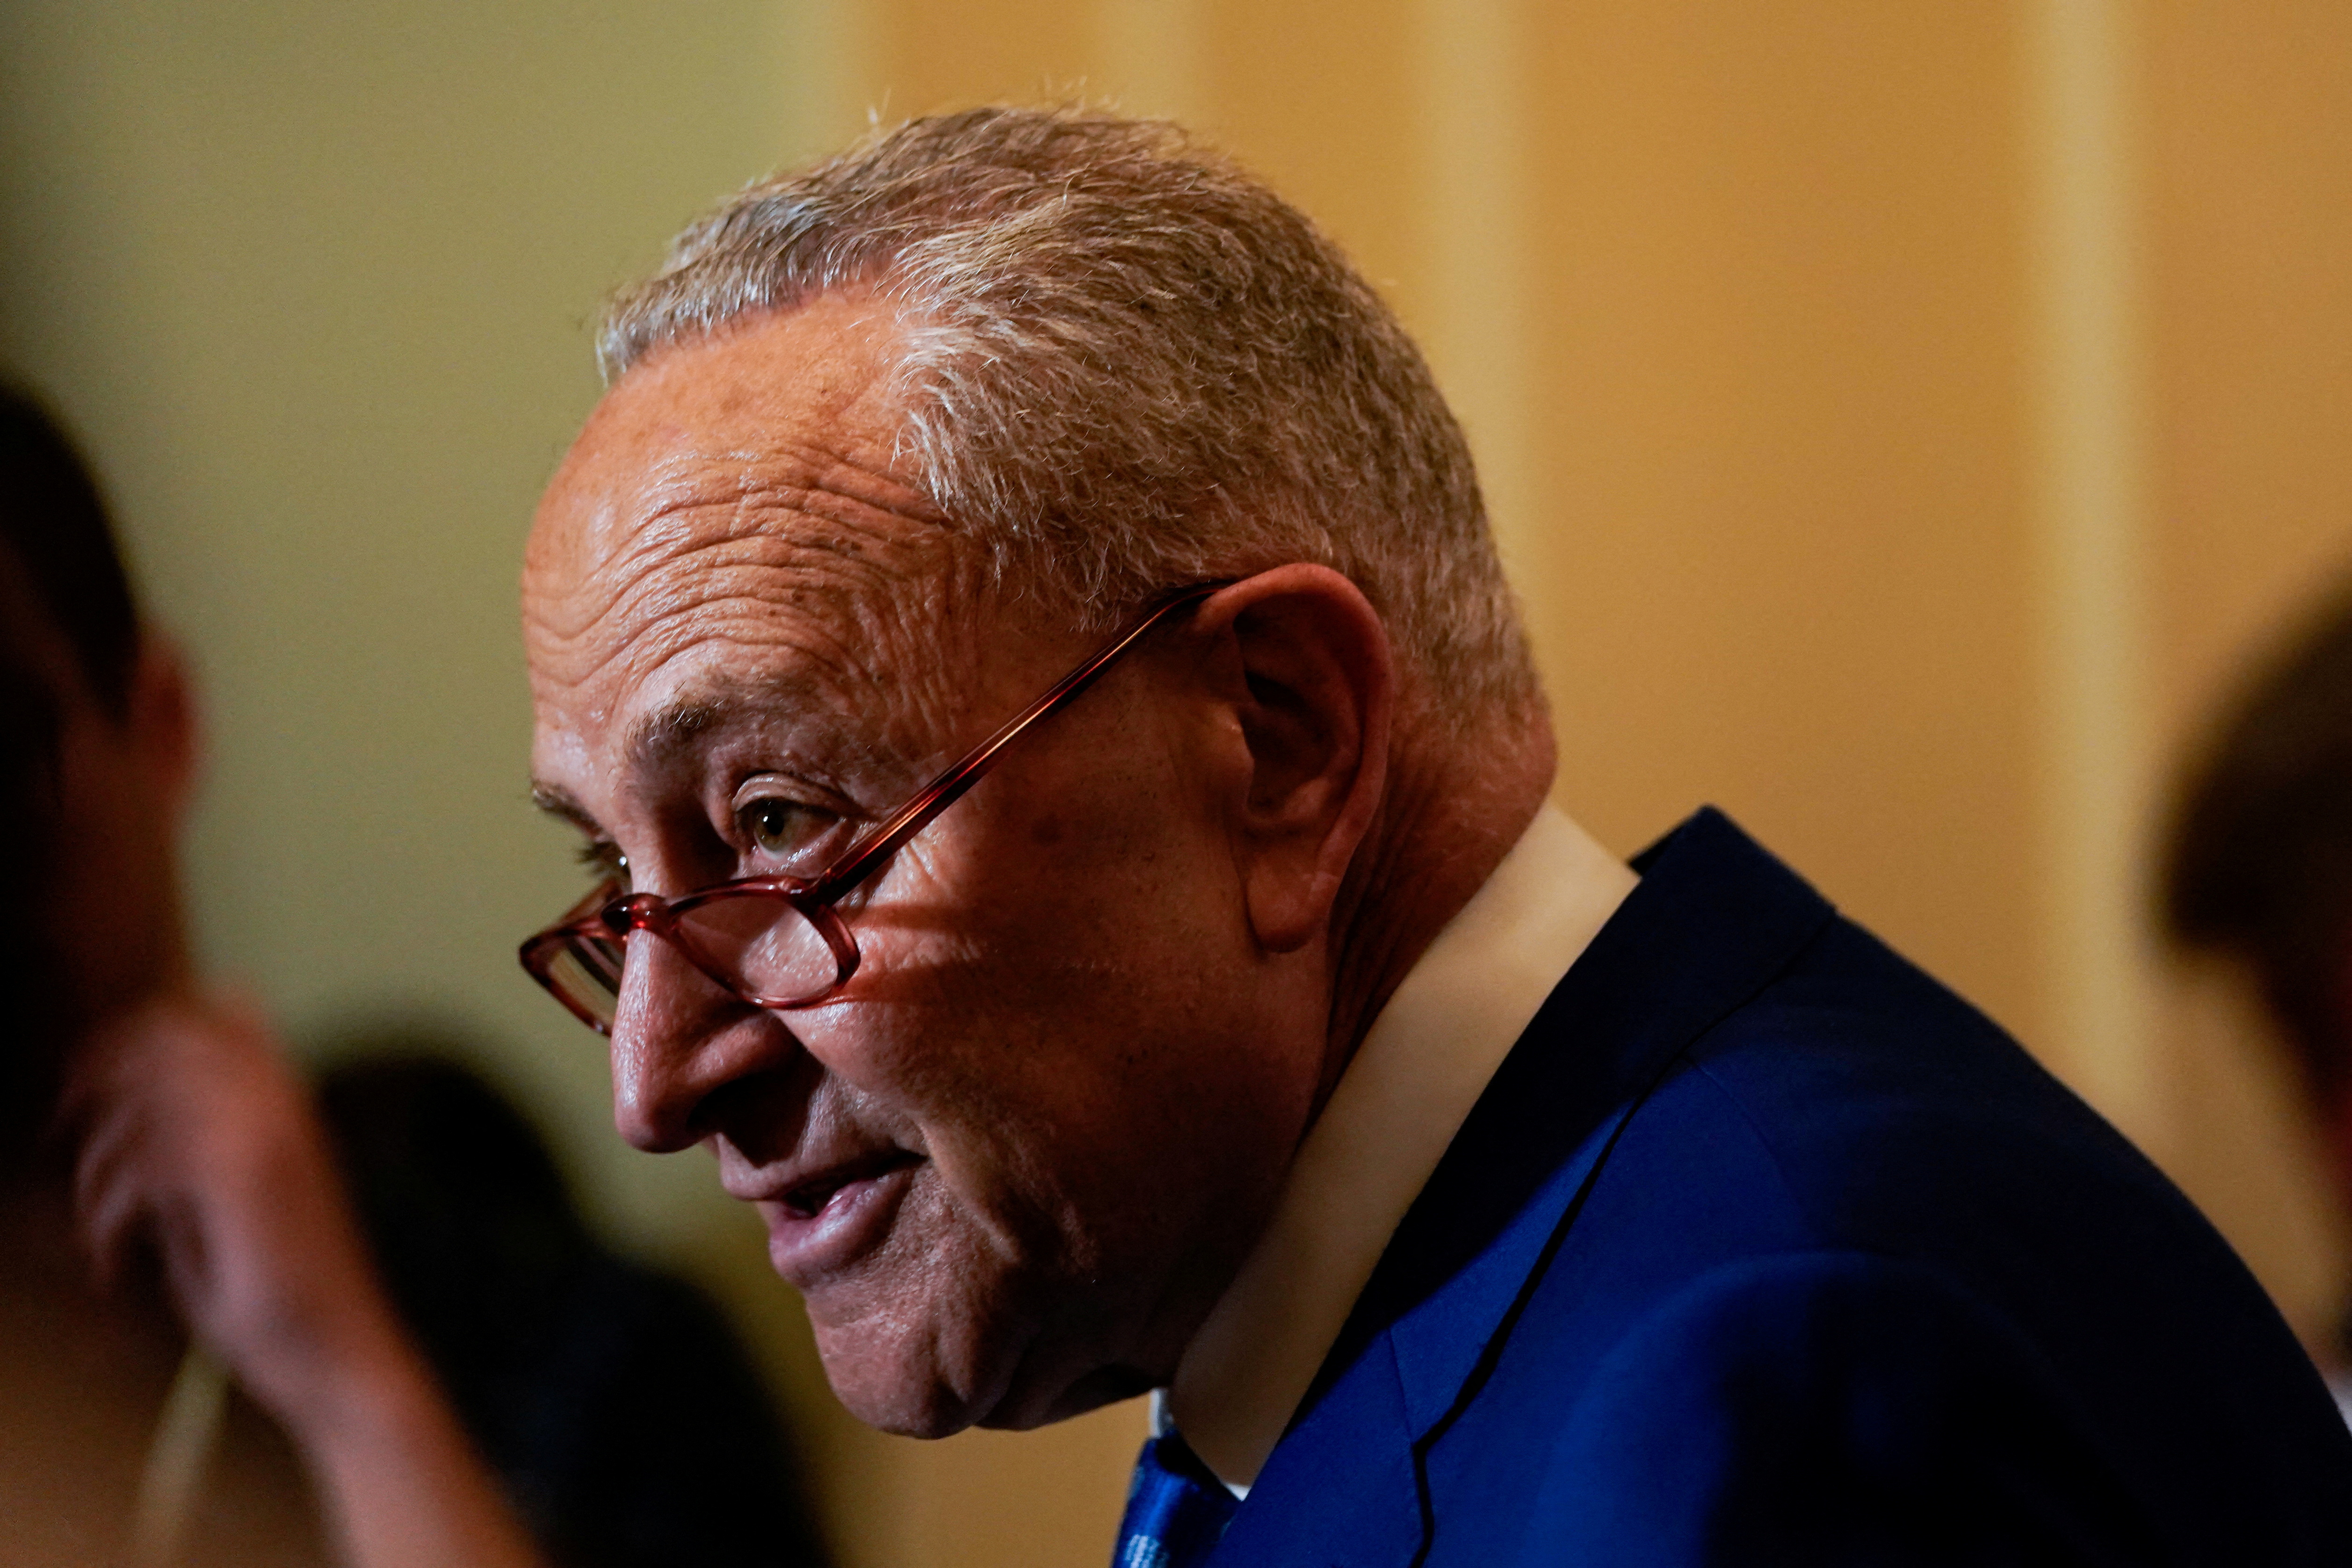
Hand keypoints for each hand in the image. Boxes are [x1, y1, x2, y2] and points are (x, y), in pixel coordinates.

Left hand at [63, 992, 547, 1567]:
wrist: (339, 1357)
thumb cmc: (281, 1294)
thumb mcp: (227, 1206)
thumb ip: (190, 1153)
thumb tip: (129, 1113)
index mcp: (287, 1110)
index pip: (216, 1016)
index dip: (142, 1029)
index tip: (90, 1071)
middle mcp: (283, 1112)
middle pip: (174, 1042)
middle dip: (102, 1076)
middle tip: (66, 1118)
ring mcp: (268, 1142)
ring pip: (150, 1107)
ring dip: (100, 1166)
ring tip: (96, 1222)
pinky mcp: (246, 1186)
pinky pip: (150, 1168)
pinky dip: (109, 1219)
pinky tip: (111, 1262)